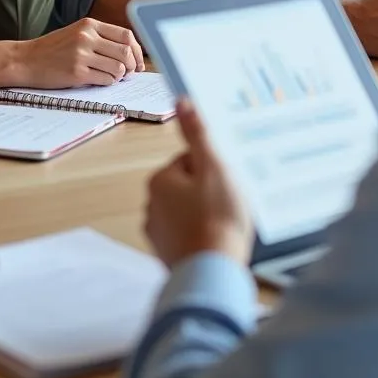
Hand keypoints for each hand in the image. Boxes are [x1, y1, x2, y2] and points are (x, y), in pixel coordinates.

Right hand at [17, 19, 144, 88]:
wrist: (24, 60)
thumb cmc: (52, 49)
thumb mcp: (76, 33)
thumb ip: (100, 38)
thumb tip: (130, 54)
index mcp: (89, 24)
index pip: (126, 35)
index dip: (137, 51)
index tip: (138, 62)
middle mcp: (86, 37)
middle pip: (126, 51)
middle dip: (132, 66)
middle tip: (128, 73)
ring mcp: (81, 54)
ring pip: (118, 67)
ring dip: (119, 76)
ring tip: (111, 77)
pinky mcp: (76, 72)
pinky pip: (106, 79)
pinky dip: (108, 82)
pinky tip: (99, 81)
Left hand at [145, 100, 252, 268]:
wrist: (213, 275)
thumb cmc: (216, 220)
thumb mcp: (212, 168)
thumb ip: (196, 134)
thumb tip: (182, 102)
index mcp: (159, 179)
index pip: (189, 161)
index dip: (213, 170)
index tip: (225, 185)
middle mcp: (151, 203)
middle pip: (187, 186)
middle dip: (208, 193)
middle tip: (226, 207)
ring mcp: (157, 231)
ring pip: (187, 211)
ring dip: (204, 216)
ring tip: (223, 228)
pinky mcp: (166, 254)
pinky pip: (187, 235)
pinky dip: (200, 237)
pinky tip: (215, 244)